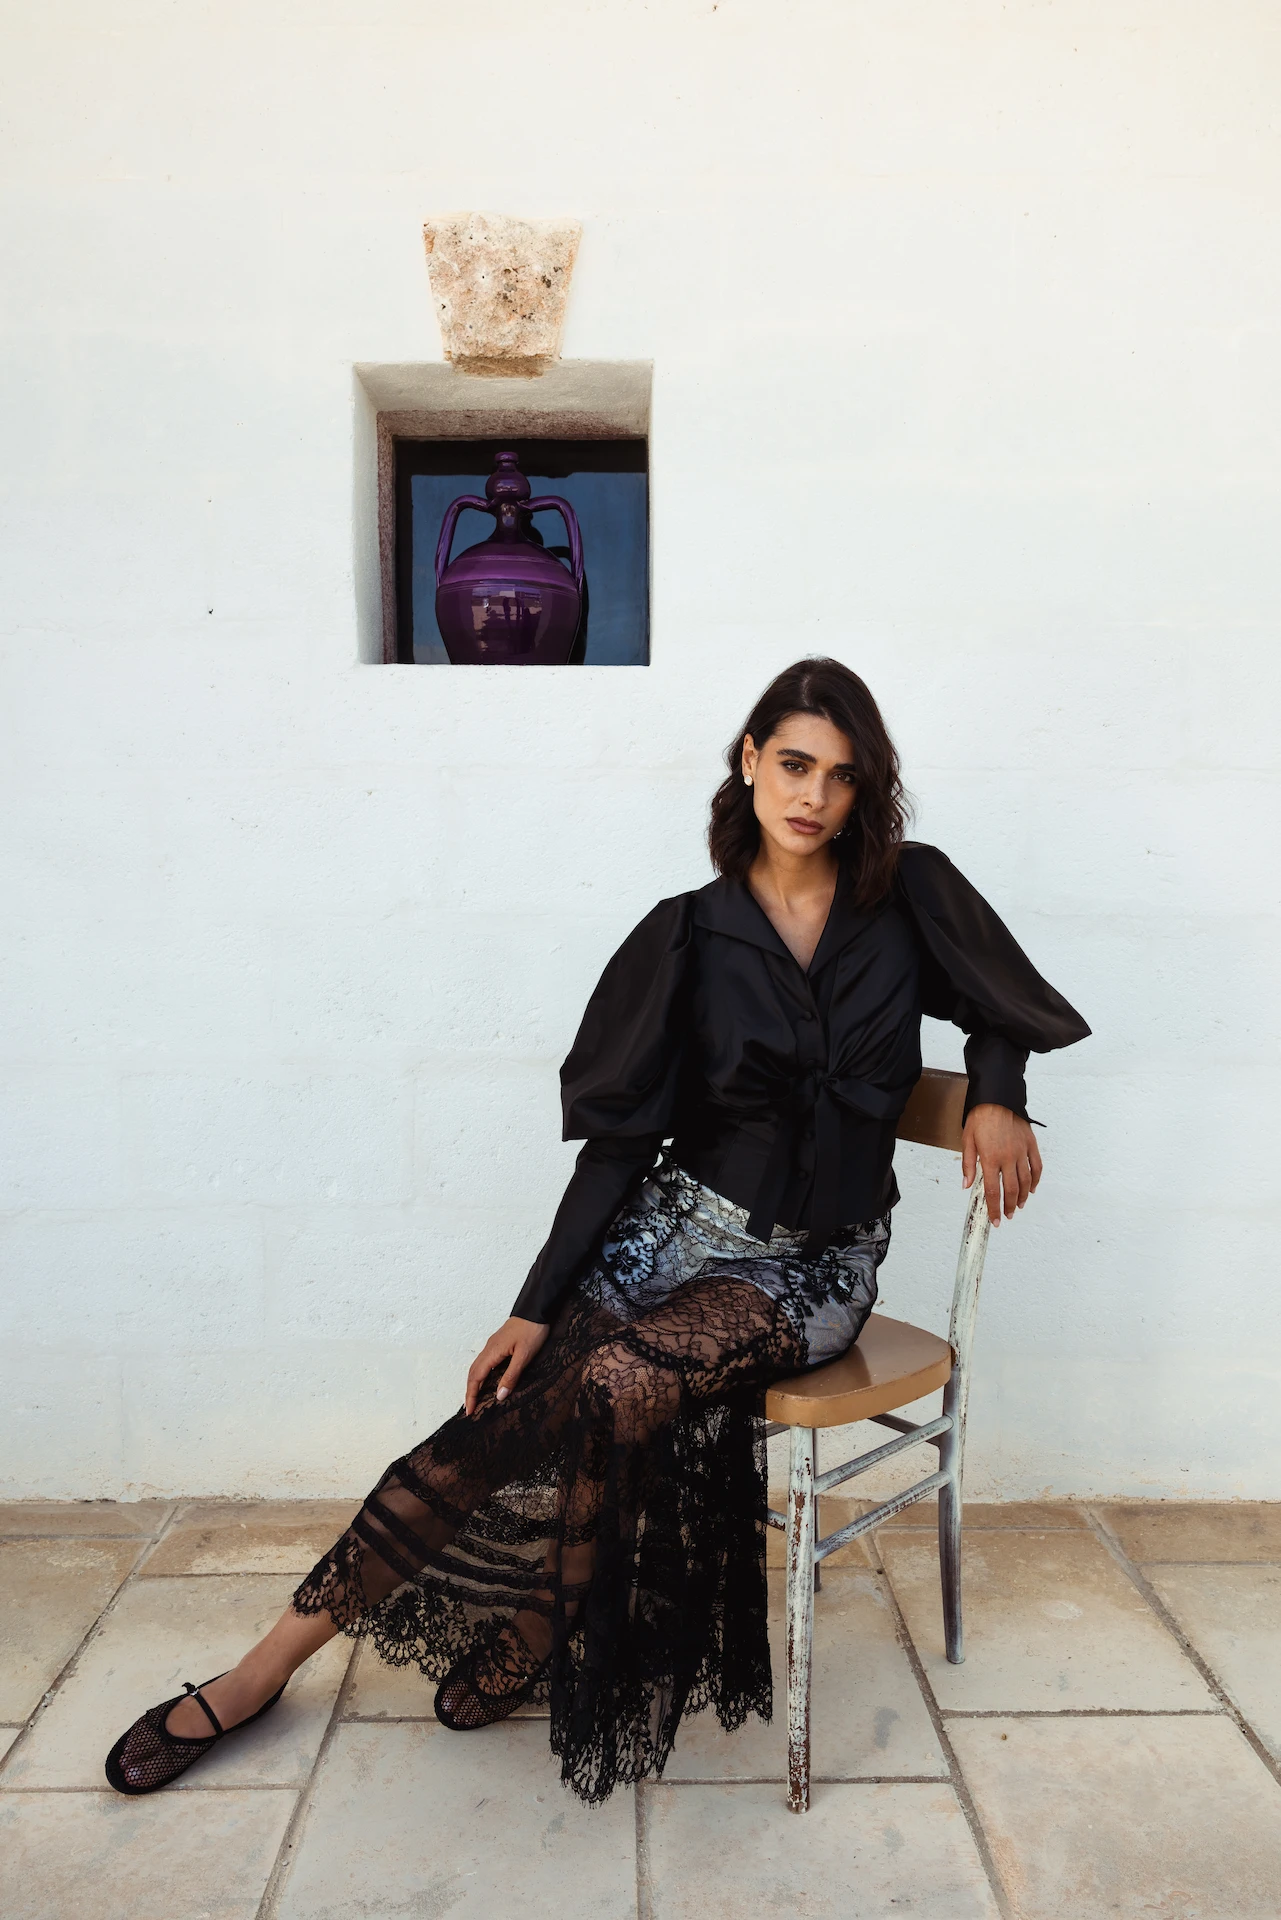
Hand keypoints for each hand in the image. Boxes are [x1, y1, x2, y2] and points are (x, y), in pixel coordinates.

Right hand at [464, 1316, 549, 1416]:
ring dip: (474, 1383)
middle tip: (470, 1408)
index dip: (471, 1395)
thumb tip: (499, 1396)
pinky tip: (488, 1380)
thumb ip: (511, 1376)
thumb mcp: (524, 1356)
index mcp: (492, 1352)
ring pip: (477, 1367)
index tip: (470, 1411)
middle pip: (473, 1373)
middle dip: (470, 1392)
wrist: (536, 1309)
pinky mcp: (499, 1343)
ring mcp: (493, 1345)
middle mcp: (489, 1349)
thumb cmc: (532, 1330)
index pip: (476, 1378)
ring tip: (475, 1398)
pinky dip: (481, 1374)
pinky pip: (485, 1362)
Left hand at [961, 1104, 1042, 1226]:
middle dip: (1009, 1207)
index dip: (994, 1209)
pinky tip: (1032, 1188)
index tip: (995, 1221)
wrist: (997, 1098)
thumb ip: (968, 1164)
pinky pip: (1037, 1166)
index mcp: (990, 1158)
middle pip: (1011, 1190)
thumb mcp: (967, 1140)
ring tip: (1018, 1206)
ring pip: (1026, 1181)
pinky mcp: (1030, 1144)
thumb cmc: (980, 1117)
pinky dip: (1036, 1180)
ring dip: (1022, 1196)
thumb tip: (967, 1185)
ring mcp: (1021, 1151)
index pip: (993, 1191)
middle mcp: (1008, 1158)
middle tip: (1007, 1216)